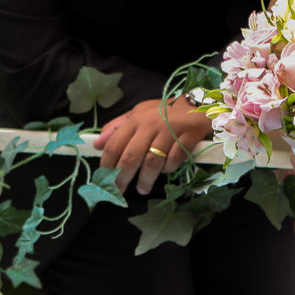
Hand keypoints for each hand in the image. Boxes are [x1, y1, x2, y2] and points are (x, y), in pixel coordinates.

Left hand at [95, 98, 211, 195]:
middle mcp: (150, 124)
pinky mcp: (188, 136)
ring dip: (145, 179)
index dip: (107, 165)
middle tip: (119, 190)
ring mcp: (170, 130)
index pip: (114, 145)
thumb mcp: (138, 114)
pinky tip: (166, 170)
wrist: (197, 104)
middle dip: (122, 178)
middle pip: (131, 157)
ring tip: (142, 188)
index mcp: (135, 120)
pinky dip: (169, 168)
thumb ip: (117, 128)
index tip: (104, 179)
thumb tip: (97, 144)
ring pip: (152, 161)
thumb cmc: (164, 111)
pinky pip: (175, 159)